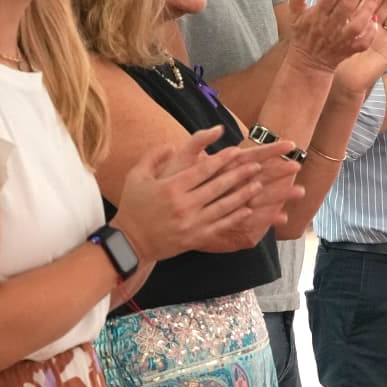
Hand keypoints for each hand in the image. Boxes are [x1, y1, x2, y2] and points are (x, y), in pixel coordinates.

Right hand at [114, 127, 282, 259]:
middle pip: (218, 186)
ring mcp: (191, 223)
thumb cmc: (132, 207)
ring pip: (223, 206)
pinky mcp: (195, 238)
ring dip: (243, 195)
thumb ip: (153, 157)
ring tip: (258, 185)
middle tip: (256, 165)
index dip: (222, 159)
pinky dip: (235, 217)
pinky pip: (220, 225)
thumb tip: (171, 144)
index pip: (203, 169)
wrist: (129, 243)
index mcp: (171, 187)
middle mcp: (183, 204)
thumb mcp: (136, 176)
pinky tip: (248, 209)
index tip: (238, 151)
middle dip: (239, 174)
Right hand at [286, 0, 386, 74]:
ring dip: (367, 7)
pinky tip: (376, 18)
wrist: (308, 63)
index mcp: (316, 15)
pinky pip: (363, 42)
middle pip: (346, 5)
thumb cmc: (303, 33)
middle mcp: (329, 27)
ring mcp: (341, 40)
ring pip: (357, 24)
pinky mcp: (350, 50)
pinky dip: (370, 32)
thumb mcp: (294, 14)